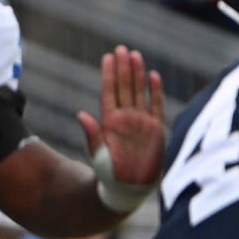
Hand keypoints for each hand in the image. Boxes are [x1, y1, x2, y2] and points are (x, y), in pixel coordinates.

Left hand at [79, 45, 165, 211]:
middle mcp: (126, 118)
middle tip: (121, 49)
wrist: (129, 189)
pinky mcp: (155, 130)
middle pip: (124, 88)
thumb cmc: (110, 174)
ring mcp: (141, 122)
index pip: (110, 92)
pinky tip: (154, 76)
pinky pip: (156, 106)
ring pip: (139, 92)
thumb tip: (81, 115)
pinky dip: (155, 91)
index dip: (109, 75)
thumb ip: (93, 135)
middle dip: (123, 68)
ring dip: (137, 74)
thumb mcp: (98, 155)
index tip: (108, 57)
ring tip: (135, 55)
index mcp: (110, 122)